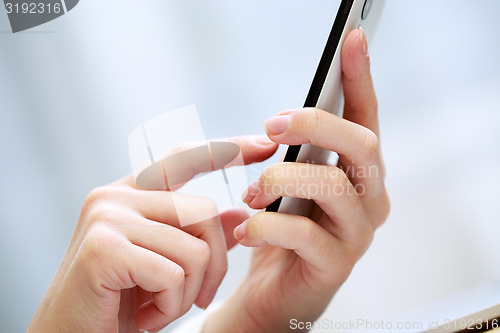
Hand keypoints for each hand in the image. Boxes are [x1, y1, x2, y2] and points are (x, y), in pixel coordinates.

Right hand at [27, 136, 277, 332]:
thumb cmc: (120, 303)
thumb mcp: (168, 265)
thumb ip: (199, 236)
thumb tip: (241, 213)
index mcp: (130, 194)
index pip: (184, 158)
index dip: (226, 149)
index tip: (265, 145)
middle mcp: (115, 195)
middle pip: (205, 211)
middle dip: (215, 264)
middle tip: (197, 299)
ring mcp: (107, 217)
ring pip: (194, 247)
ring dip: (187, 292)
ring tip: (159, 309)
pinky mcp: (104, 247)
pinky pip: (173, 273)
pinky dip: (170, 305)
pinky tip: (145, 318)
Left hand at [204, 29, 389, 332]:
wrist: (269, 293)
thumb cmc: (278, 232)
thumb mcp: (285, 185)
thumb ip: (294, 154)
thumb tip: (284, 121)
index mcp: (357, 174)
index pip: (367, 118)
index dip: (362, 77)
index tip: (352, 37)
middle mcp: (369, 199)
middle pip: (361, 144)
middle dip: (314, 124)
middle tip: (271, 125)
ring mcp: (357, 233)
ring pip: (333, 183)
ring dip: (279, 179)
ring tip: (249, 194)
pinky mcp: (335, 265)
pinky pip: (303, 234)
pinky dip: (265, 226)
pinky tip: (244, 231)